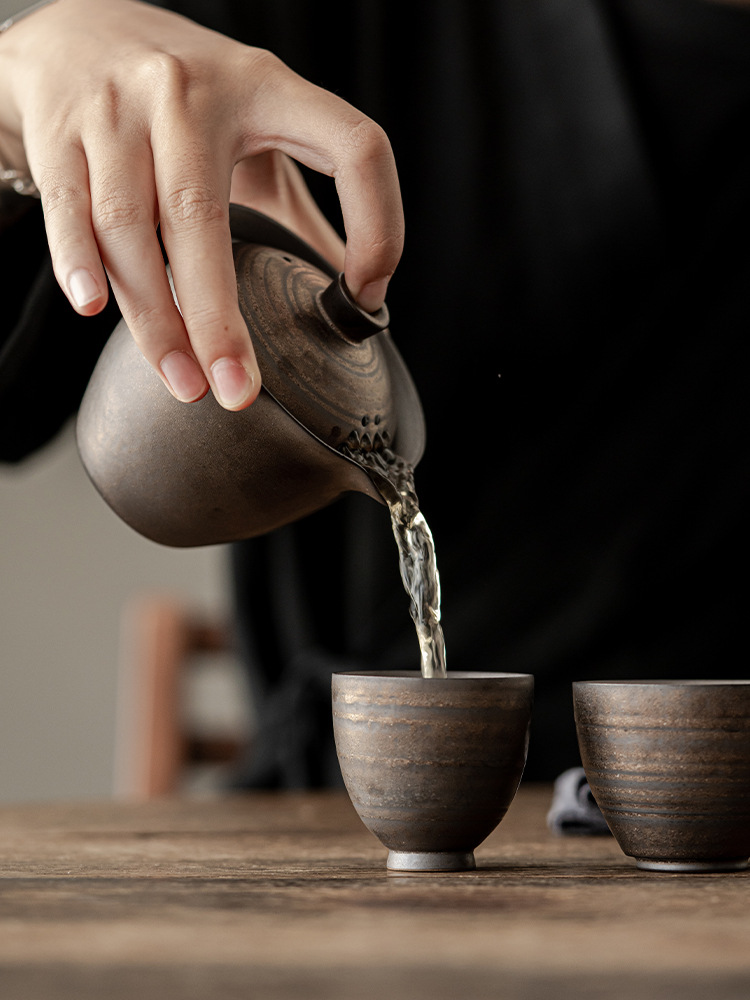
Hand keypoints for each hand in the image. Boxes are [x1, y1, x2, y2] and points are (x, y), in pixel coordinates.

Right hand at [0, 0, 403, 408]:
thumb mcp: (260, 125)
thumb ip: (305, 206)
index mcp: (266, 89)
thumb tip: (357, 292)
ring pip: (129, 226)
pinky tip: (95, 308)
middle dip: (220, 318)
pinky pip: (69, 210)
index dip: (377, 222)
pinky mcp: (60, 133)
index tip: (363, 296)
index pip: (352, 146)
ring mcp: (117, 111)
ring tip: (183, 379)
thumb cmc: (186, 95)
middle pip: (202, 216)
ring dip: (156, 317)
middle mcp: (188, 94)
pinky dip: (78, 263)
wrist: (76, 33)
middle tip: (237, 389)